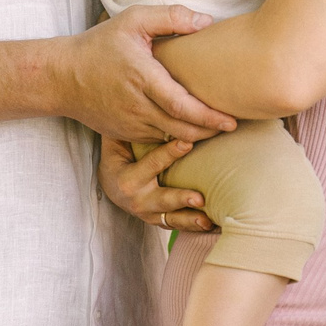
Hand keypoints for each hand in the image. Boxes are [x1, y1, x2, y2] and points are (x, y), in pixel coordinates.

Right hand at [63, 6, 236, 143]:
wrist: (62, 77)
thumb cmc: (100, 45)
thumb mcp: (132, 20)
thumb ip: (170, 17)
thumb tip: (207, 22)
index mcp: (142, 78)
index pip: (181, 105)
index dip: (209, 116)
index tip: (231, 120)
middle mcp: (137, 106)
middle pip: (182, 129)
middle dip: (210, 131)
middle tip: (232, 126)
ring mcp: (129, 124)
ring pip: (171, 139)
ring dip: (196, 137)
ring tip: (217, 129)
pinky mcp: (124, 134)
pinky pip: (156, 140)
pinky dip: (176, 138)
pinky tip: (190, 129)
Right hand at [99, 135, 216, 231]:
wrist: (112, 187)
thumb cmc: (118, 157)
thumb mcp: (116, 143)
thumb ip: (126, 128)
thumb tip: (136, 99)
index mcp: (128, 179)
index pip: (152, 164)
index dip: (169, 153)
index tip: (188, 142)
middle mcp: (138, 200)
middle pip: (163, 199)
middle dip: (181, 199)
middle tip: (200, 198)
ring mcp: (150, 214)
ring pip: (172, 219)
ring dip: (191, 219)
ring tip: (208, 220)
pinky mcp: (160, 222)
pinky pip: (178, 226)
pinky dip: (195, 227)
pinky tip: (214, 226)